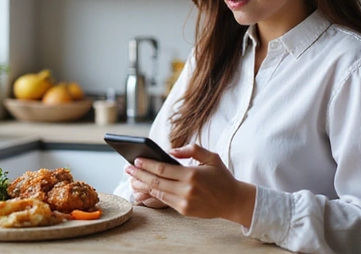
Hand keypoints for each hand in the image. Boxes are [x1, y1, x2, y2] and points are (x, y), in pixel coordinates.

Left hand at [125, 144, 255, 226]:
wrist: (234, 201)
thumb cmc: (222, 176)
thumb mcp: (211, 157)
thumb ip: (191, 149)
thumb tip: (171, 151)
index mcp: (192, 174)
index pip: (162, 169)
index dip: (147, 164)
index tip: (136, 159)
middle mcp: (187, 190)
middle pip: (156, 181)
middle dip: (139, 174)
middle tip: (127, 168)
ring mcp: (185, 202)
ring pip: (157, 193)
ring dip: (142, 185)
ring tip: (131, 178)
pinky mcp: (184, 211)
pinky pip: (164, 201)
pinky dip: (152, 194)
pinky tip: (144, 188)